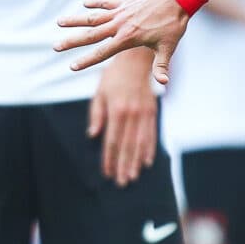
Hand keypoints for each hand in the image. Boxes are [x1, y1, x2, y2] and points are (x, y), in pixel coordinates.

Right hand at [57, 0, 189, 84]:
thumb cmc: (174, 25)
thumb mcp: (168, 48)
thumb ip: (161, 66)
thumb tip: (164, 83)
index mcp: (127, 38)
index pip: (102, 52)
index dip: (86, 61)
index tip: (72, 66)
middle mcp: (119, 24)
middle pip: (91, 35)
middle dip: (72, 42)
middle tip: (55, 47)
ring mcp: (120, 12)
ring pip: (93, 17)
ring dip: (75, 19)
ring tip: (59, 22)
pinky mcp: (125, 2)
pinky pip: (106, 2)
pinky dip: (95, 2)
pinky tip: (84, 4)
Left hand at [88, 47, 159, 185]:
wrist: (136, 60)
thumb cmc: (113, 76)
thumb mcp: (99, 93)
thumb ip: (96, 114)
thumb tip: (92, 135)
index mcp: (116, 110)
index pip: (112, 140)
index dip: (109, 158)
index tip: (107, 173)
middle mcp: (131, 114)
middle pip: (127, 146)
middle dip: (123, 166)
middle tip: (121, 182)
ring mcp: (144, 114)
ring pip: (140, 143)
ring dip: (136, 162)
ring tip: (133, 177)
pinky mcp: (152, 112)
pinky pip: (151, 134)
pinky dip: (149, 149)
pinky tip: (147, 162)